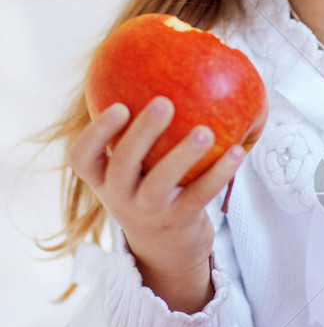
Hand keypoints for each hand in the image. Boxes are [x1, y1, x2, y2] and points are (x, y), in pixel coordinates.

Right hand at [70, 98, 244, 312]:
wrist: (166, 252)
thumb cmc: (151, 193)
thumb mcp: (135, 172)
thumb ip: (140, 136)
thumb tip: (166, 74)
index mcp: (103, 180)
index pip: (82, 158)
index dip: (95, 133)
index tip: (118, 106)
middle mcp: (120, 197)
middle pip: (122, 165)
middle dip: (141, 133)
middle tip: (164, 102)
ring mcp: (149, 212)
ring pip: (161, 182)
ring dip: (183, 154)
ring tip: (206, 131)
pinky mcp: (180, 221)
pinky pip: (199, 194)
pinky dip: (219, 173)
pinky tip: (237, 151)